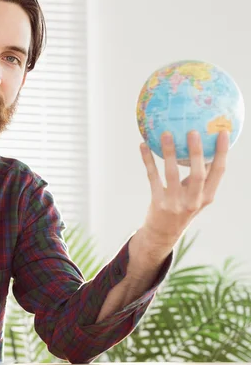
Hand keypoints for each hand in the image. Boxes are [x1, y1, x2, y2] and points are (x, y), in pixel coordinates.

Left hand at [138, 129, 228, 253]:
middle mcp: (193, 201)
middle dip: (196, 152)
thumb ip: (200, 177)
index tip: (222, 132)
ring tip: (166, 133)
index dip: (222, 152)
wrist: (162, 233)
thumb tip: (203, 147)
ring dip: (168, 152)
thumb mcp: (195, 196)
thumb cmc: (181, 207)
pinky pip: (153, 176)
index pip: (219, 172)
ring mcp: (175, 203)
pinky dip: (148, 160)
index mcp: (207, 196)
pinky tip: (143, 146)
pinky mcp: (158, 202)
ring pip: (172, 173)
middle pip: (198, 174)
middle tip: (193, 131)